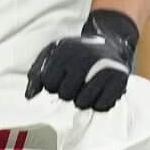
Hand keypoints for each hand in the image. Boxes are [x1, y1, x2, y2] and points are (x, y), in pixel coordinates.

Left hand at [24, 10, 138, 110]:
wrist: (111, 43)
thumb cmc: (76, 53)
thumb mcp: (53, 55)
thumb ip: (37, 74)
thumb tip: (30, 96)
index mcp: (66, 51)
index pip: (49, 82)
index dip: (52, 85)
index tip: (60, 78)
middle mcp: (85, 58)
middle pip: (65, 94)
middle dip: (67, 92)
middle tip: (75, 83)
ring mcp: (104, 69)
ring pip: (83, 103)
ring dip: (82, 100)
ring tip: (86, 88)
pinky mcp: (120, 80)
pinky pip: (102, 106)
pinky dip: (98, 103)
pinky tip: (99, 92)